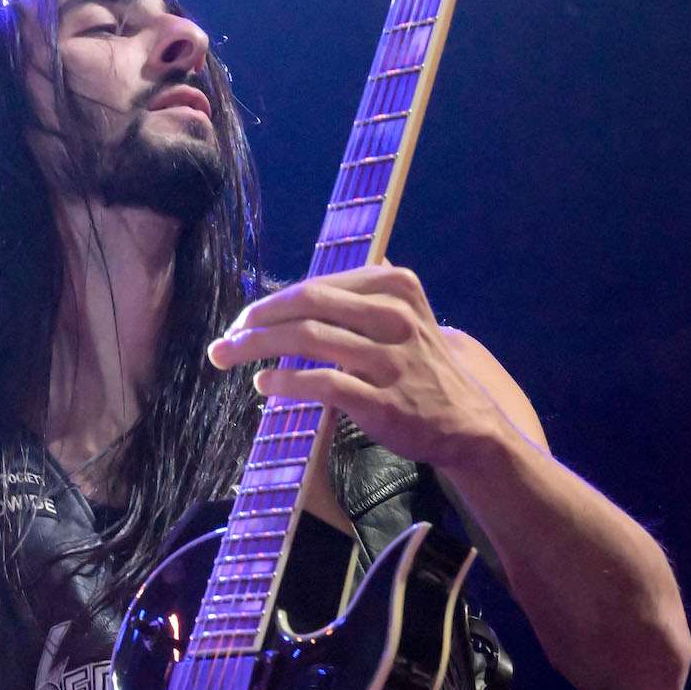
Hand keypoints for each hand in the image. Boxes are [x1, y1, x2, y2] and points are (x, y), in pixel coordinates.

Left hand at [206, 264, 506, 473]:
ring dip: (258, 348)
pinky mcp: (380, 399)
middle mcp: (393, 316)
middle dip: (256, 320)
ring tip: (230, 357)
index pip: (316, 286)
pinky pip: (321, 383)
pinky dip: (285, 382)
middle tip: (226, 338)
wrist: (464, 423)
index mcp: (394, 287)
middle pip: (306, 304)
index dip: (271, 303)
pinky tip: (264, 385)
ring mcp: (388, 358)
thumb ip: (374, 290)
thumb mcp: (411, 315)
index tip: (243, 321)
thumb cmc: (424, 370)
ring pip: (307, 339)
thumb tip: (350, 266)